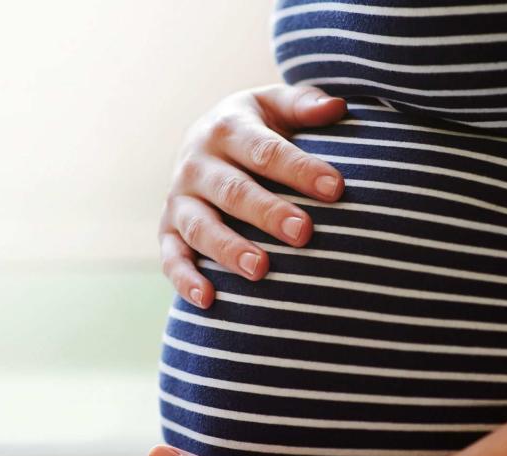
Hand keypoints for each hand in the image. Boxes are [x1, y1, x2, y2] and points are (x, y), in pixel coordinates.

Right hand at [159, 84, 347, 308]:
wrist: (207, 141)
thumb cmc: (257, 128)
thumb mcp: (275, 107)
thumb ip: (304, 105)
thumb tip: (338, 108)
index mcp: (228, 128)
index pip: (266, 150)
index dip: (300, 169)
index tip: (336, 187)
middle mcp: (197, 163)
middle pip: (234, 191)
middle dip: (268, 213)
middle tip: (304, 233)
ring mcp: (180, 199)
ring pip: (200, 227)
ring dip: (229, 249)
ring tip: (261, 270)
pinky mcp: (168, 230)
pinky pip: (172, 257)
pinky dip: (185, 278)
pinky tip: (208, 299)